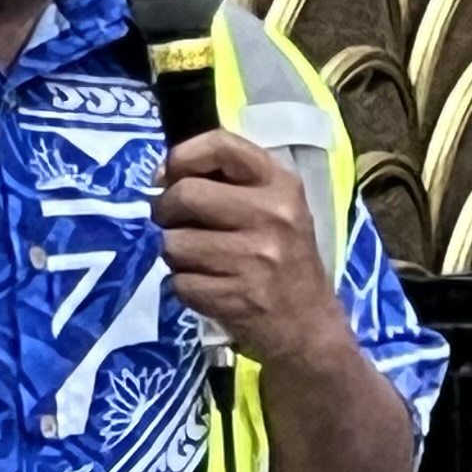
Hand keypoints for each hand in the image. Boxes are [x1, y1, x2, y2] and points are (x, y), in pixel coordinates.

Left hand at [155, 130, 346, 371]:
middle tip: (174, 224)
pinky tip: (208, 287)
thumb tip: (163, 175)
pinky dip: (184, 286)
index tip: (168, 176)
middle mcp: (273, 215)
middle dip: (166, 210)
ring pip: (174, 242)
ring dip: (175, 254)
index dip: (181, 156)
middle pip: (185, 194)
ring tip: (198, 261)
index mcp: (281, 185)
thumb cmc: (284, 259)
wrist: (309, 326)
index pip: (220, 145)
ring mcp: (256, 258)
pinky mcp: (238, 296)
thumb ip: (231, 183)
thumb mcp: (275, 208)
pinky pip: (179, 282)